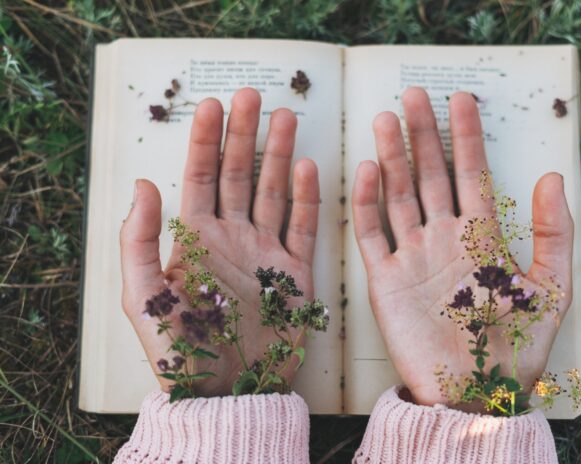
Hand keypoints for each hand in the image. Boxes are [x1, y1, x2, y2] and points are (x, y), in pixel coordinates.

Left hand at [120, 88, 319, 395]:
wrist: (230, 391)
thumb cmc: (183, 351)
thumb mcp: (144, 298)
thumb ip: (139, 240)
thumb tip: (144, 184)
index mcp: (195, 239)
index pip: (202, 177)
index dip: (206, 140)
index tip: (213, 105)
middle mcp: (232, 238)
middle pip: (240, 174)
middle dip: (246, 134)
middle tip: (254, 97)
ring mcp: (265, 252)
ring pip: (274, 191)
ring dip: (280, 154)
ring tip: (286, 118)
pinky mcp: (295, 273)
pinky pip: (303, 227)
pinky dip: (306, 198)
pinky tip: (308, 168)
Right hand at [351, 87, 572, 410]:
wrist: (473, 393)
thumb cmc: (514, 348)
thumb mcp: (550, 289)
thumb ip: (552, 233)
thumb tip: (552, 177)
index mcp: (481, 237)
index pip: (471, 173)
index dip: (466, 136)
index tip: (461, 100)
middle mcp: (444, 239)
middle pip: (431, 175)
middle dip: (423, 134)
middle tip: (414, 96)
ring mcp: (412, 257)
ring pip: (399, 195)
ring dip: (392, 158)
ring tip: (387, 120)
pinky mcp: (386, 281)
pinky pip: (372, 234)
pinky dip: (367, 203)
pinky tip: (368, 171)